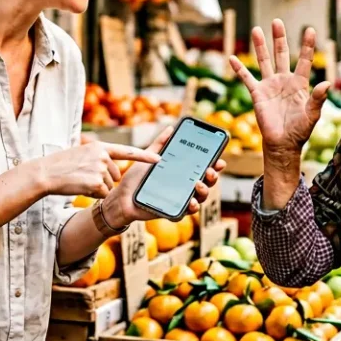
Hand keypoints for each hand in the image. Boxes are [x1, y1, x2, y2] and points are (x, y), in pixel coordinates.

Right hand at [32, 142, 160, 198]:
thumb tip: (112, 167)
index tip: (159, 159)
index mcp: (100, 146)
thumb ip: (98, 156)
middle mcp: (102, 156)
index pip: (127, 151)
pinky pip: (102, 194)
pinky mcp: (96, 183)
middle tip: (84, 177)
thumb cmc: (61, 165)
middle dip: (104, 180)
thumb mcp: (81, 153)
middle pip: (115, 175)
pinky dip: (92, 194)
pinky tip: (80, 187)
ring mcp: (100, 169)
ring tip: (80, 180)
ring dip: (97, 188)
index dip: (145, 156)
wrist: (46, 173)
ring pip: (108, 186)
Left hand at [103, 126, 225, 225]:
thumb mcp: (148, 158)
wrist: (120, 197)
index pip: (202, 169)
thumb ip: (160, 144)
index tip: (219, 160)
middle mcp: (183, 187)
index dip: (214, 165)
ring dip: (204, 192)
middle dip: (212, 178)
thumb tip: (171, 128)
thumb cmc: (135, 179)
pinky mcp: (171, 212)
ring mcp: (178, 200)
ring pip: (199, 198)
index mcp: (181, 174)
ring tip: (198, 184)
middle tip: (210, 171)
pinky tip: (192, 202)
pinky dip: (191, 208)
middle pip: (206, 184)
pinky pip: (184, 212)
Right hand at [229, 20, 330, 169]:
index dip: (306, 45)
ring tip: (256, 30)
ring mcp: (270, 86)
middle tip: (277, 22)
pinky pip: (247, 78)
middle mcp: (284, 81)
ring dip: (260, 46)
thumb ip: (318, 99)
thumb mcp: (313, 115)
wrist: (283, 143)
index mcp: (299, 84)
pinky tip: (232, 58)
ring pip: (264, 61)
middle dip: (279, 38)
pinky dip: (239, 69)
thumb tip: (327, 84)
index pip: (304, 60)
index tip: (309, 29)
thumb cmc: (300, 131)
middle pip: (281, 54)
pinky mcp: (257, 94)